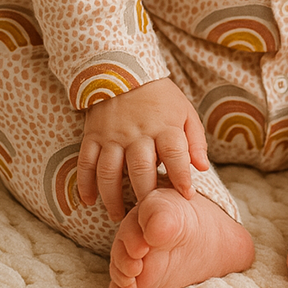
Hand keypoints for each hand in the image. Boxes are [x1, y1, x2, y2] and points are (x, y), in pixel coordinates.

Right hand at [77, 77, 209, 221]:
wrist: (124, 70)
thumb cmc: (160, 98)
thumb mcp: (184, 111)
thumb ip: (195, 140)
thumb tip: (202, 168)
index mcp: (164, 126)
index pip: (175, 155)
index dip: (182, 177)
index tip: (186, 196)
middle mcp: (137, 132)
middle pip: (140, 169)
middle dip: (145, 196)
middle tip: (148, 215)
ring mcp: (112, 135)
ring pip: (109, 172)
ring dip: (112, 198)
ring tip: (119, 217)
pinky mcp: (93, 135)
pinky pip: (86, 162)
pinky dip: (85, 184)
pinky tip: (89, 201)